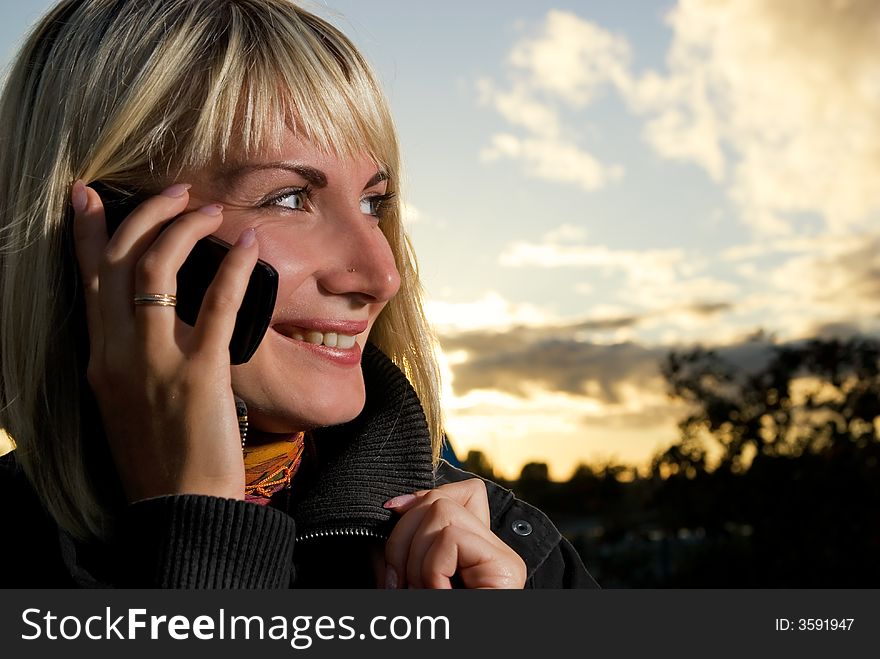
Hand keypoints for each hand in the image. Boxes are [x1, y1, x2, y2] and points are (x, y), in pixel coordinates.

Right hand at [71, 181, 258, 501]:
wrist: (181, 505)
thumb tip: (149, 315)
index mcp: (99, 357)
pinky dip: (233, 269)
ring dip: (185, 230)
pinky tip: (250, 247)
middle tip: (179, 194)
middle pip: (120, 262)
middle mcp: (118, 353)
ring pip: (157, 271)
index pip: (89, 279)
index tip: (90, 195)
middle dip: (147, 215)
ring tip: (212, 211)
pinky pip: (216, 307)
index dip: (89, 231)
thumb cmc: (161, 453)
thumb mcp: (126, 399)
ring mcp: (156, 362)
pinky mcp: (200, 374)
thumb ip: (130, 354)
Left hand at [382, 479, 526, 588]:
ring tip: (421, 593)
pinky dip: (432, 570)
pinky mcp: (505, 567)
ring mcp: (503, 557)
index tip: (391, 512)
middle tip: (401, 583)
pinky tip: (439, 595)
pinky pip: (452, 537)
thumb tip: (393, 505)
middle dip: (404, 537)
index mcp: (475, 552)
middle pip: (440, 500)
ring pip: (442, 511)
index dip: (419, 498)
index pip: (461, 492)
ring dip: (417, 559)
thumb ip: (406, 546)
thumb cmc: (430, 621)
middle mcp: (495, 550)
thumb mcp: (408, 575)